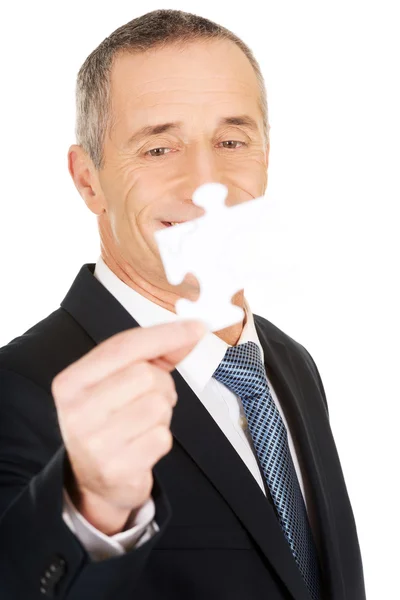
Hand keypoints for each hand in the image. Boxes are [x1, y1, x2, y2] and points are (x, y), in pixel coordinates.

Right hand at [52, 319, 205, 534]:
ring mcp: (94, 442)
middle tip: (154, 397)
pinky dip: (161, 437)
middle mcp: (77, 411)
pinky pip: (162, 437)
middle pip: (145, 375)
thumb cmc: (110, 419)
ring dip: (163, 413)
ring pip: (157, 405)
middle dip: (162, 384)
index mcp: (72, 382)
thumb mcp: (119, 381)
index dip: (164, 334)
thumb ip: (154, 352)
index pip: (123, 346)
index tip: (197, 327)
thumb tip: (192, 330)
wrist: (93, 479)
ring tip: (145, 422)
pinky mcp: (116, 469)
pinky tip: (144, 444)